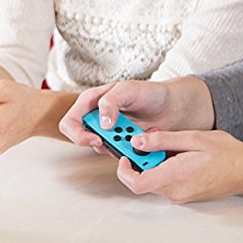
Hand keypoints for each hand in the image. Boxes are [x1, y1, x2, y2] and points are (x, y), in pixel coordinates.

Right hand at [60, 78, 215, 151]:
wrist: (173, 106)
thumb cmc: (150, 92)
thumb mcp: (129, 89)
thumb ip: (111, 102)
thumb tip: (102, 123)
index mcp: (91, 102)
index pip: (70, 122)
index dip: (78, 134)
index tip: (96, 139)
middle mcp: (96, 117)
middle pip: (83, 138)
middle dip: (103, 141)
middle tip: (121, 140)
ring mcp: (108, 132)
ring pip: (102, 148)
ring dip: (120, 145)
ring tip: (139, 134)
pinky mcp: (121, 143)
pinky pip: (117, 153)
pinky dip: (130, 150)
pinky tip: (143, 139)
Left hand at [110, 129, 242, 203]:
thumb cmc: (226, 153)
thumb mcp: (191, 138)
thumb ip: (161, 141)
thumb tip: (136, 142)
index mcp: (174, 176)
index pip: (136, 183)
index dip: (124, 170)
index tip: (124, 155)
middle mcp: (175, 191)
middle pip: (144, 180)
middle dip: (142, 160)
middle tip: (151, 142)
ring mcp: (181, 196)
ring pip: (155, 180)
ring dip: (155, 164)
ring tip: (171, 146)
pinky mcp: (186, 195)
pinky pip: (167, 183)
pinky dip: (165, 169)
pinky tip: (179, 155)